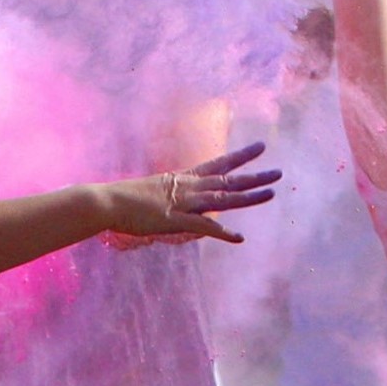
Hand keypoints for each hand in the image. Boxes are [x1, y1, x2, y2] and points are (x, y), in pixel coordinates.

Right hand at [106, 142, 280, 243]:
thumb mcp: (154, 191)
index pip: (218, 164)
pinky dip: (222, 233)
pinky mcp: (176, 220)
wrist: (108, 201)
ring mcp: (184, 203)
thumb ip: (170, 196)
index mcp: (183, 178)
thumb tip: (176, 201)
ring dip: (248, 198)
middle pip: (228, 181)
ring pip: (223, 199)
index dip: (240, 156)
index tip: (260, 148)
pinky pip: (204, 227)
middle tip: (278, 172)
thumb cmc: (124, 198)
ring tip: (271, 193)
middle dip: (254, 176)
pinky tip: (239, 237)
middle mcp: (189, 187)